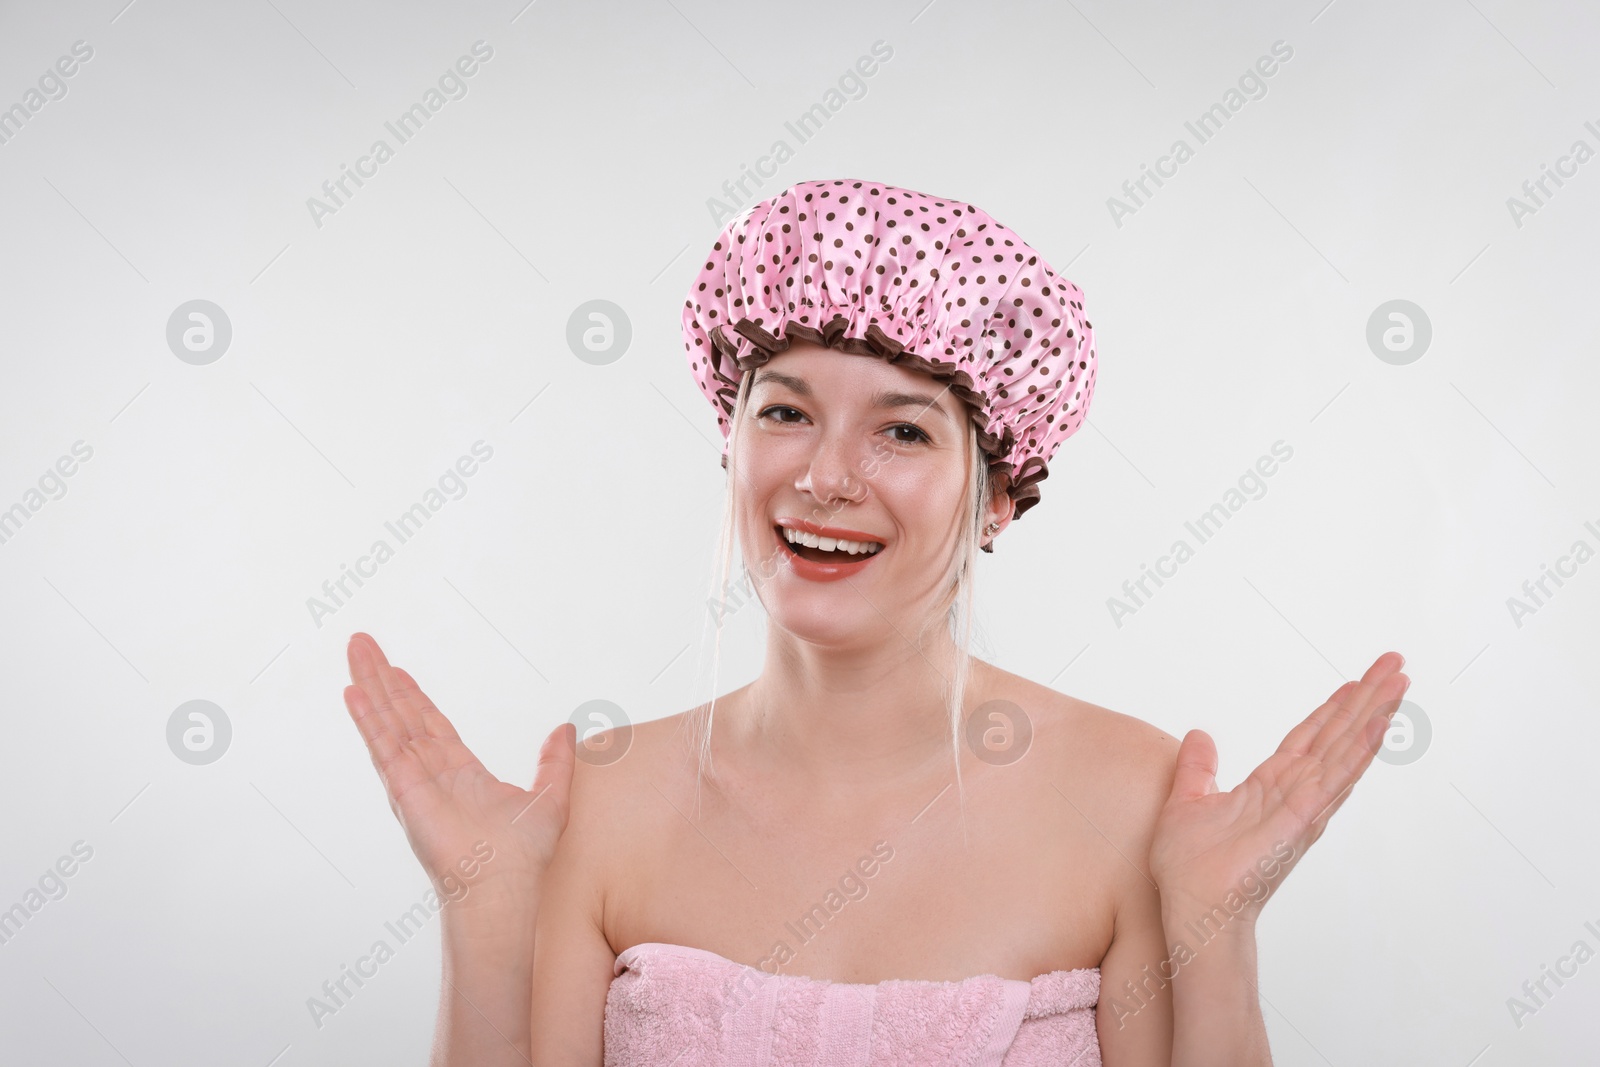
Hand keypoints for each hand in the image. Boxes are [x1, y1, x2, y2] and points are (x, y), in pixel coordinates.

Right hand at [342, 632, 575, 913]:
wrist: (504, 888)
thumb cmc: (523, 858)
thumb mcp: (551, 797)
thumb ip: (556, 762)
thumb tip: (565, 729)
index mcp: (460, 773)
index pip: (430, 725)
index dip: (413, 697)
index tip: (396, 672)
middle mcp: (431, 773)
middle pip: (402, 715)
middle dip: (383, 680)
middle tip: (363, 645)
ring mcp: (414, 780)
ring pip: (389, 722)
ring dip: (371, 687)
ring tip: (356, 652)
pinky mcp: (405, 789)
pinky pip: (384, 746)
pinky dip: (369, 719)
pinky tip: (354, 693)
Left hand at [1148, 651, 1409, 923]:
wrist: (1193, 909)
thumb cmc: (1189, 870)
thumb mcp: (1185, 802)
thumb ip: (1197, 769)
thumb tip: (1200, 735)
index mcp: (1270, 786)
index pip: (1309, 737)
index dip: (1333, 709)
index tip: (1357, 681)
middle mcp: (1295, 793)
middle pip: (1337, 735)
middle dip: (1367, 699)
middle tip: (1396, 664)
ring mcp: (1303, 807)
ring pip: (1344, 750)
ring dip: (1373, 715)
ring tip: (1398, 682)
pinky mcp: (1301, 821)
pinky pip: (1333, 780)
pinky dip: (1357, 752)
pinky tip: (1377, 725)